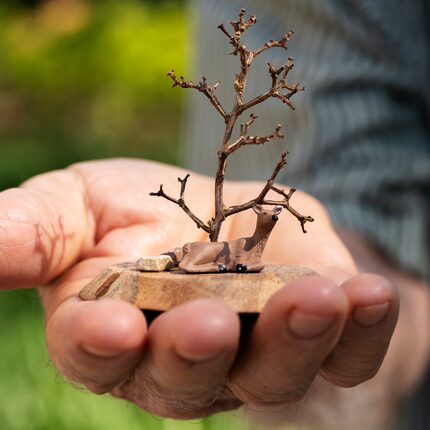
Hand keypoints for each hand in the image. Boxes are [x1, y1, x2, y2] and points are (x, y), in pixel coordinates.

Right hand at [0, 159, 417, 423]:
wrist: (223, 208)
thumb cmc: (144, 208)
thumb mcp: (80, 202)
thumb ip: (32, 231)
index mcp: (116, 327)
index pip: (97, 351)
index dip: (99, 344)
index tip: (109, 324)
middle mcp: (183, 355)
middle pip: (185, 374)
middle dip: (195, 352)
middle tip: (209, 321)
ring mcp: (253, 353)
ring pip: (268, 369)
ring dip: (290, 338)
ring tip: (314, 300)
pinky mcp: (313, 336)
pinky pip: (340, 350)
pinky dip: (357, 329)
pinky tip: (367, 296)